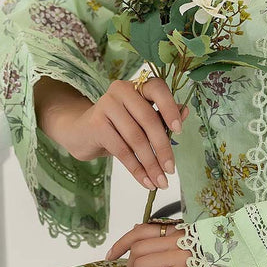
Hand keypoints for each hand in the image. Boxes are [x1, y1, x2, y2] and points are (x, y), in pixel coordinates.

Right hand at [59, 77, 189, 191]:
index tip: (179, 131)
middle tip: (171, 170)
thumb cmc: (117, 125)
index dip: (170, 108)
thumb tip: (185, 112)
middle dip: (162, 148)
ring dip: (150, 164)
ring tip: (160, 181)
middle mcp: (121, 90)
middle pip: (148, 120)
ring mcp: (106, 105)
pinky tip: (145, 181)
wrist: (81, 132)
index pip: (157, 88)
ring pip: (136, 138)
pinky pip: (122, 150)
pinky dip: (136, 169)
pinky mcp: (96, 124)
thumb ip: (162, 115)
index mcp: (136, 85)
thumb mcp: (140, 119)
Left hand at [105, 221, 222, 266]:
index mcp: (183, 232)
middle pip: (137, 249)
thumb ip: (166, 243)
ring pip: (140, 264)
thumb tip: (133, 233)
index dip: (122, 242)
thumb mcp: (190, 254)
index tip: (110, 255)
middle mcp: (183, 240)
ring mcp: (182, 257)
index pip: (143, 229)